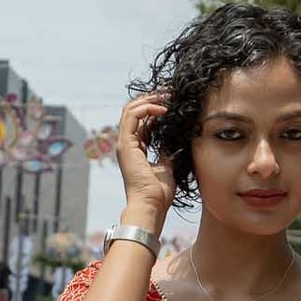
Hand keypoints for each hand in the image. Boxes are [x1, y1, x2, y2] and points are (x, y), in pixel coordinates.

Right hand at [116, 91, 174, 224]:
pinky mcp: (126, 144)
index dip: (156, 110)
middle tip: (170, 94)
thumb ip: (167, 149)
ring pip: (131, 110)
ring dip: (150, 101)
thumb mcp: (167, 165)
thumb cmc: (159, 193)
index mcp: (136, 149)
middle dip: (152, 100)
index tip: (172, 104)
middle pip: (134, 112)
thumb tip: (175, 136)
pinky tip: (163, 110)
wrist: (151, 206)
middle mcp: (127, 144)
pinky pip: (132, 116)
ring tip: (167, 98)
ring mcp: (125, 143)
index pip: (142, 122)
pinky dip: (147, 109)